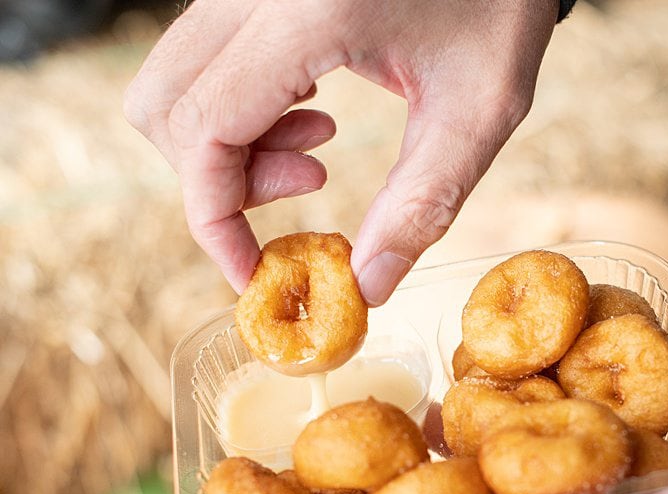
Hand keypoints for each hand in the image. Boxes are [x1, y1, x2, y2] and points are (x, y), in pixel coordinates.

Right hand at [124, 0, 556, 297]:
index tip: (252, 269)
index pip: (205, 126)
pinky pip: (205, 57)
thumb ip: (422, 203)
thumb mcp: (478, 111)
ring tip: (320, 149)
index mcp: (307, 10)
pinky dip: (238, 107)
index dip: (214, 217)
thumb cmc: (500, 9)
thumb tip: (367, 289)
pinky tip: (314, 112)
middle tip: (309, 187)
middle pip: (164, 105)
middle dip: (219, 180)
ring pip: (176, 80)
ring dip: (228, 143)